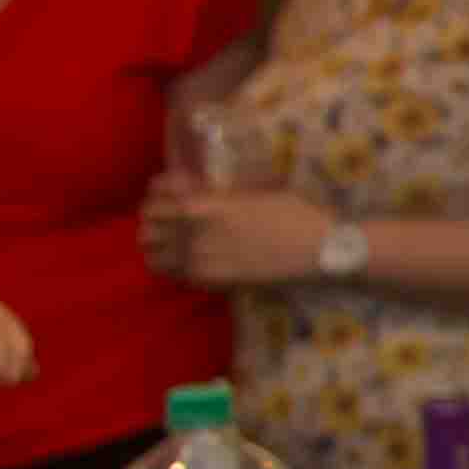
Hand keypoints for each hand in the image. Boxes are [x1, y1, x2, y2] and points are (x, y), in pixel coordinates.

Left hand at [144, 182, 336, 291]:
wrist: (321, 250)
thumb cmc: (297, 213)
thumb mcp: (258, 189)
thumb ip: (223, 193)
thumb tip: (206, 187)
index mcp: (205, 203)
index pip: (156, 193)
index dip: (160, 190)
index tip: (172, 191)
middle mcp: (194, 231)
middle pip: (147, 225)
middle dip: (155, 219)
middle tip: (171, 218)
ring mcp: (200, 259)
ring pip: (153, 254)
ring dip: (159, 245)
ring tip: (175, 242)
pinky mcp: (212, 280)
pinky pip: (174, 274)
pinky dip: (174, 266)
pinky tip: (190, 260)